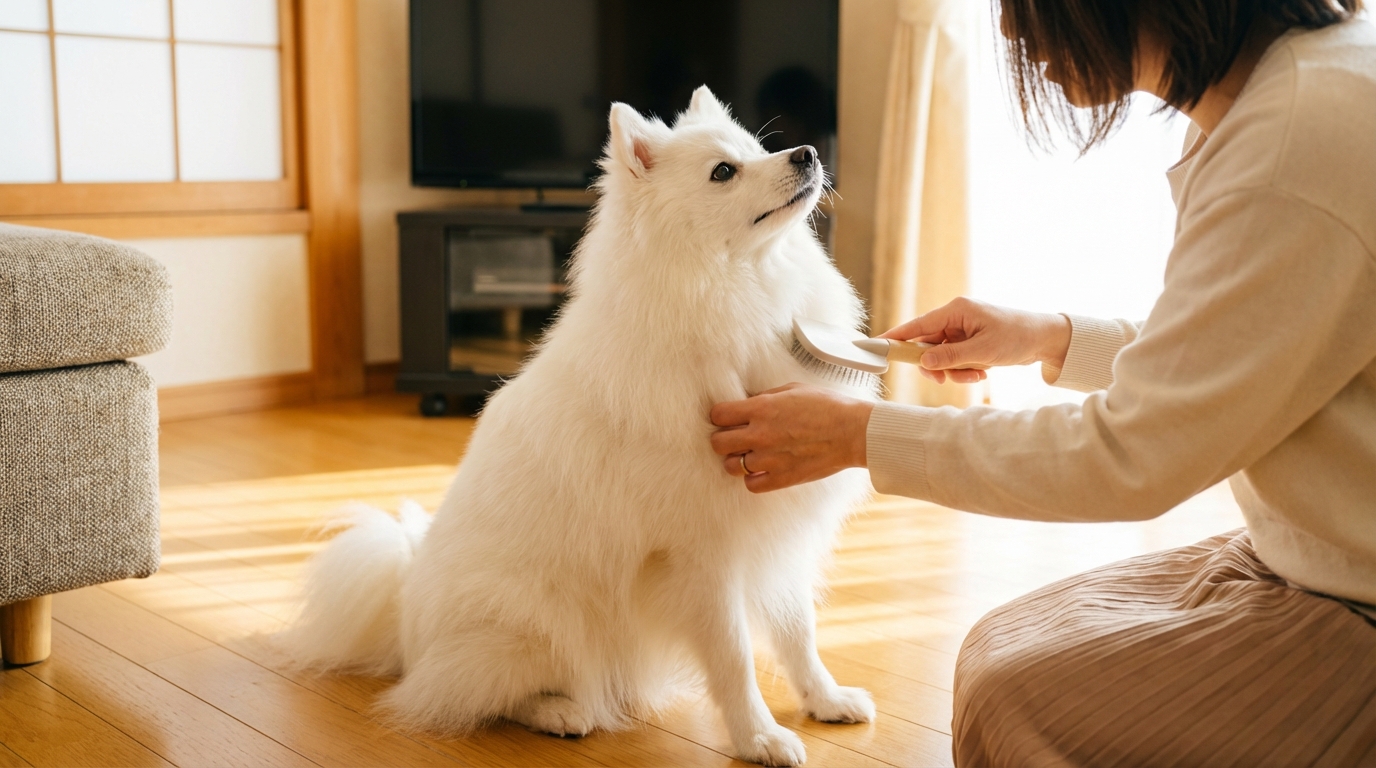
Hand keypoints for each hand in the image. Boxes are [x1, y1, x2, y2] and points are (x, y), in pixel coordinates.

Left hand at [709, 383, 873, 492]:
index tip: (727, 418)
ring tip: (749, 454)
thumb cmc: (827, 406)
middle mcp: (760, 434)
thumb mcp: (793, 389)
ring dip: (737, 459)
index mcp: (762, 408)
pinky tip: (762, 469)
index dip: (720, 416)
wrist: (853, 432)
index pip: (718, 415)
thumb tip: (747, 402)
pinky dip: (753, 478)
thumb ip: (766, 397)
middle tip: (734, 437)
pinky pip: (751, 485)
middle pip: (718, 443)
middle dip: (722, 438)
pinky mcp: (781, 478)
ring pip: (731, 466)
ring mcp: (769, 459)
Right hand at [880, 297, 1071, 384]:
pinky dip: (964, 369)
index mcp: (956, 311)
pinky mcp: (970, 341)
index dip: (896, 337)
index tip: (876, 346)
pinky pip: (955, 359)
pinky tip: (981, 372)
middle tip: (945, 380)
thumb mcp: (983, 351)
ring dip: (955, 371)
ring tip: (976, 375)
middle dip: (936, 365)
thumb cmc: (1017, 337)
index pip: (918, 325)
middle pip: (927, 345)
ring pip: (941, 356)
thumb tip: (924, 362)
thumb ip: (951, 357)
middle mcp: (956, 317)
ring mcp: (963, 330)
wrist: (1045, 339)